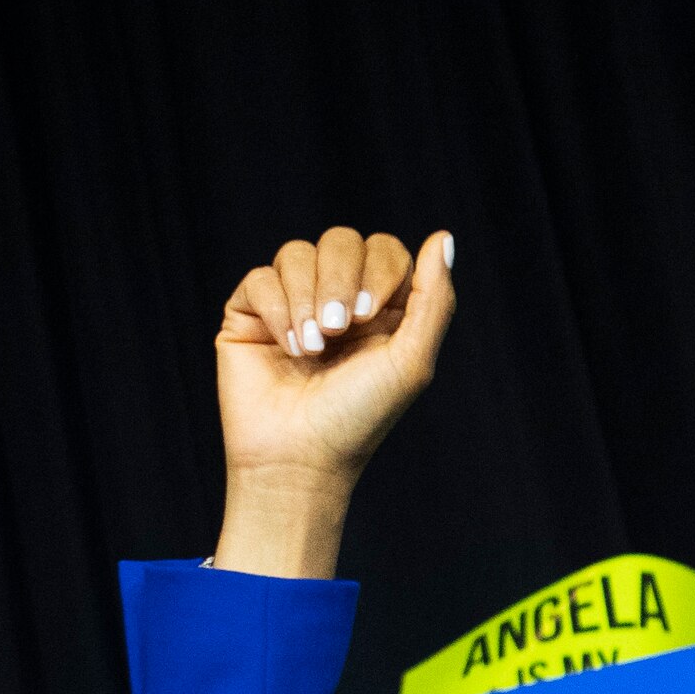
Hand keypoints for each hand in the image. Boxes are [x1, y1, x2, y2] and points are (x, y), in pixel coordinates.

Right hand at [210, 224, 458, 576]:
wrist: (300, 457)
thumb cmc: (361, 417)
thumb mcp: (411, 360)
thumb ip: (433, 298)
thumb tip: (443, 236)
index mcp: (382, 309)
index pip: (384, 249)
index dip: (378, 270)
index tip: (370, 316)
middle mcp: (338, 299)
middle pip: (341, 241)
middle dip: (341, 280)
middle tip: (340, 330)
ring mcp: (293, 303)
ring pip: (298, 253)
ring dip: (308, 299)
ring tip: (313, 350)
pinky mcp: (251, 313)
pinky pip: (261, 278)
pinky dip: (277, 311)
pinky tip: (287, 349)